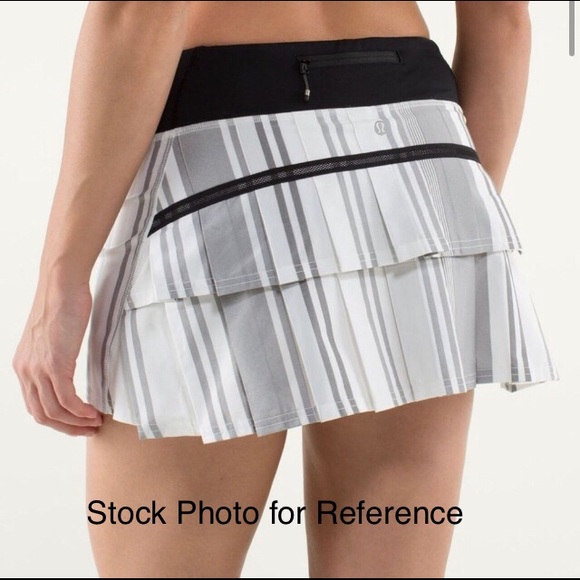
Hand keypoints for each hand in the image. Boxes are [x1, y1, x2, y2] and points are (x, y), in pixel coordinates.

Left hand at [13, 281, 102, 435]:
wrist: (62, 285)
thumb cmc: (63, 304)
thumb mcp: (54, 337)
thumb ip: (55, 356)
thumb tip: (69, 370)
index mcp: (23, 366)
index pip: (35, 405)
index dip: (57, 420)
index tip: (77, 422)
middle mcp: (25, 371)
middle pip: (41, 414)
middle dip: (66, 428)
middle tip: (88, 429)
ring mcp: (38, 368)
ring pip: (53, 411)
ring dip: (76, 423)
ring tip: (95, 423)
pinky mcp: (54, 364)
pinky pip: (66, 399)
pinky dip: (81, 411)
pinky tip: (94, 412)